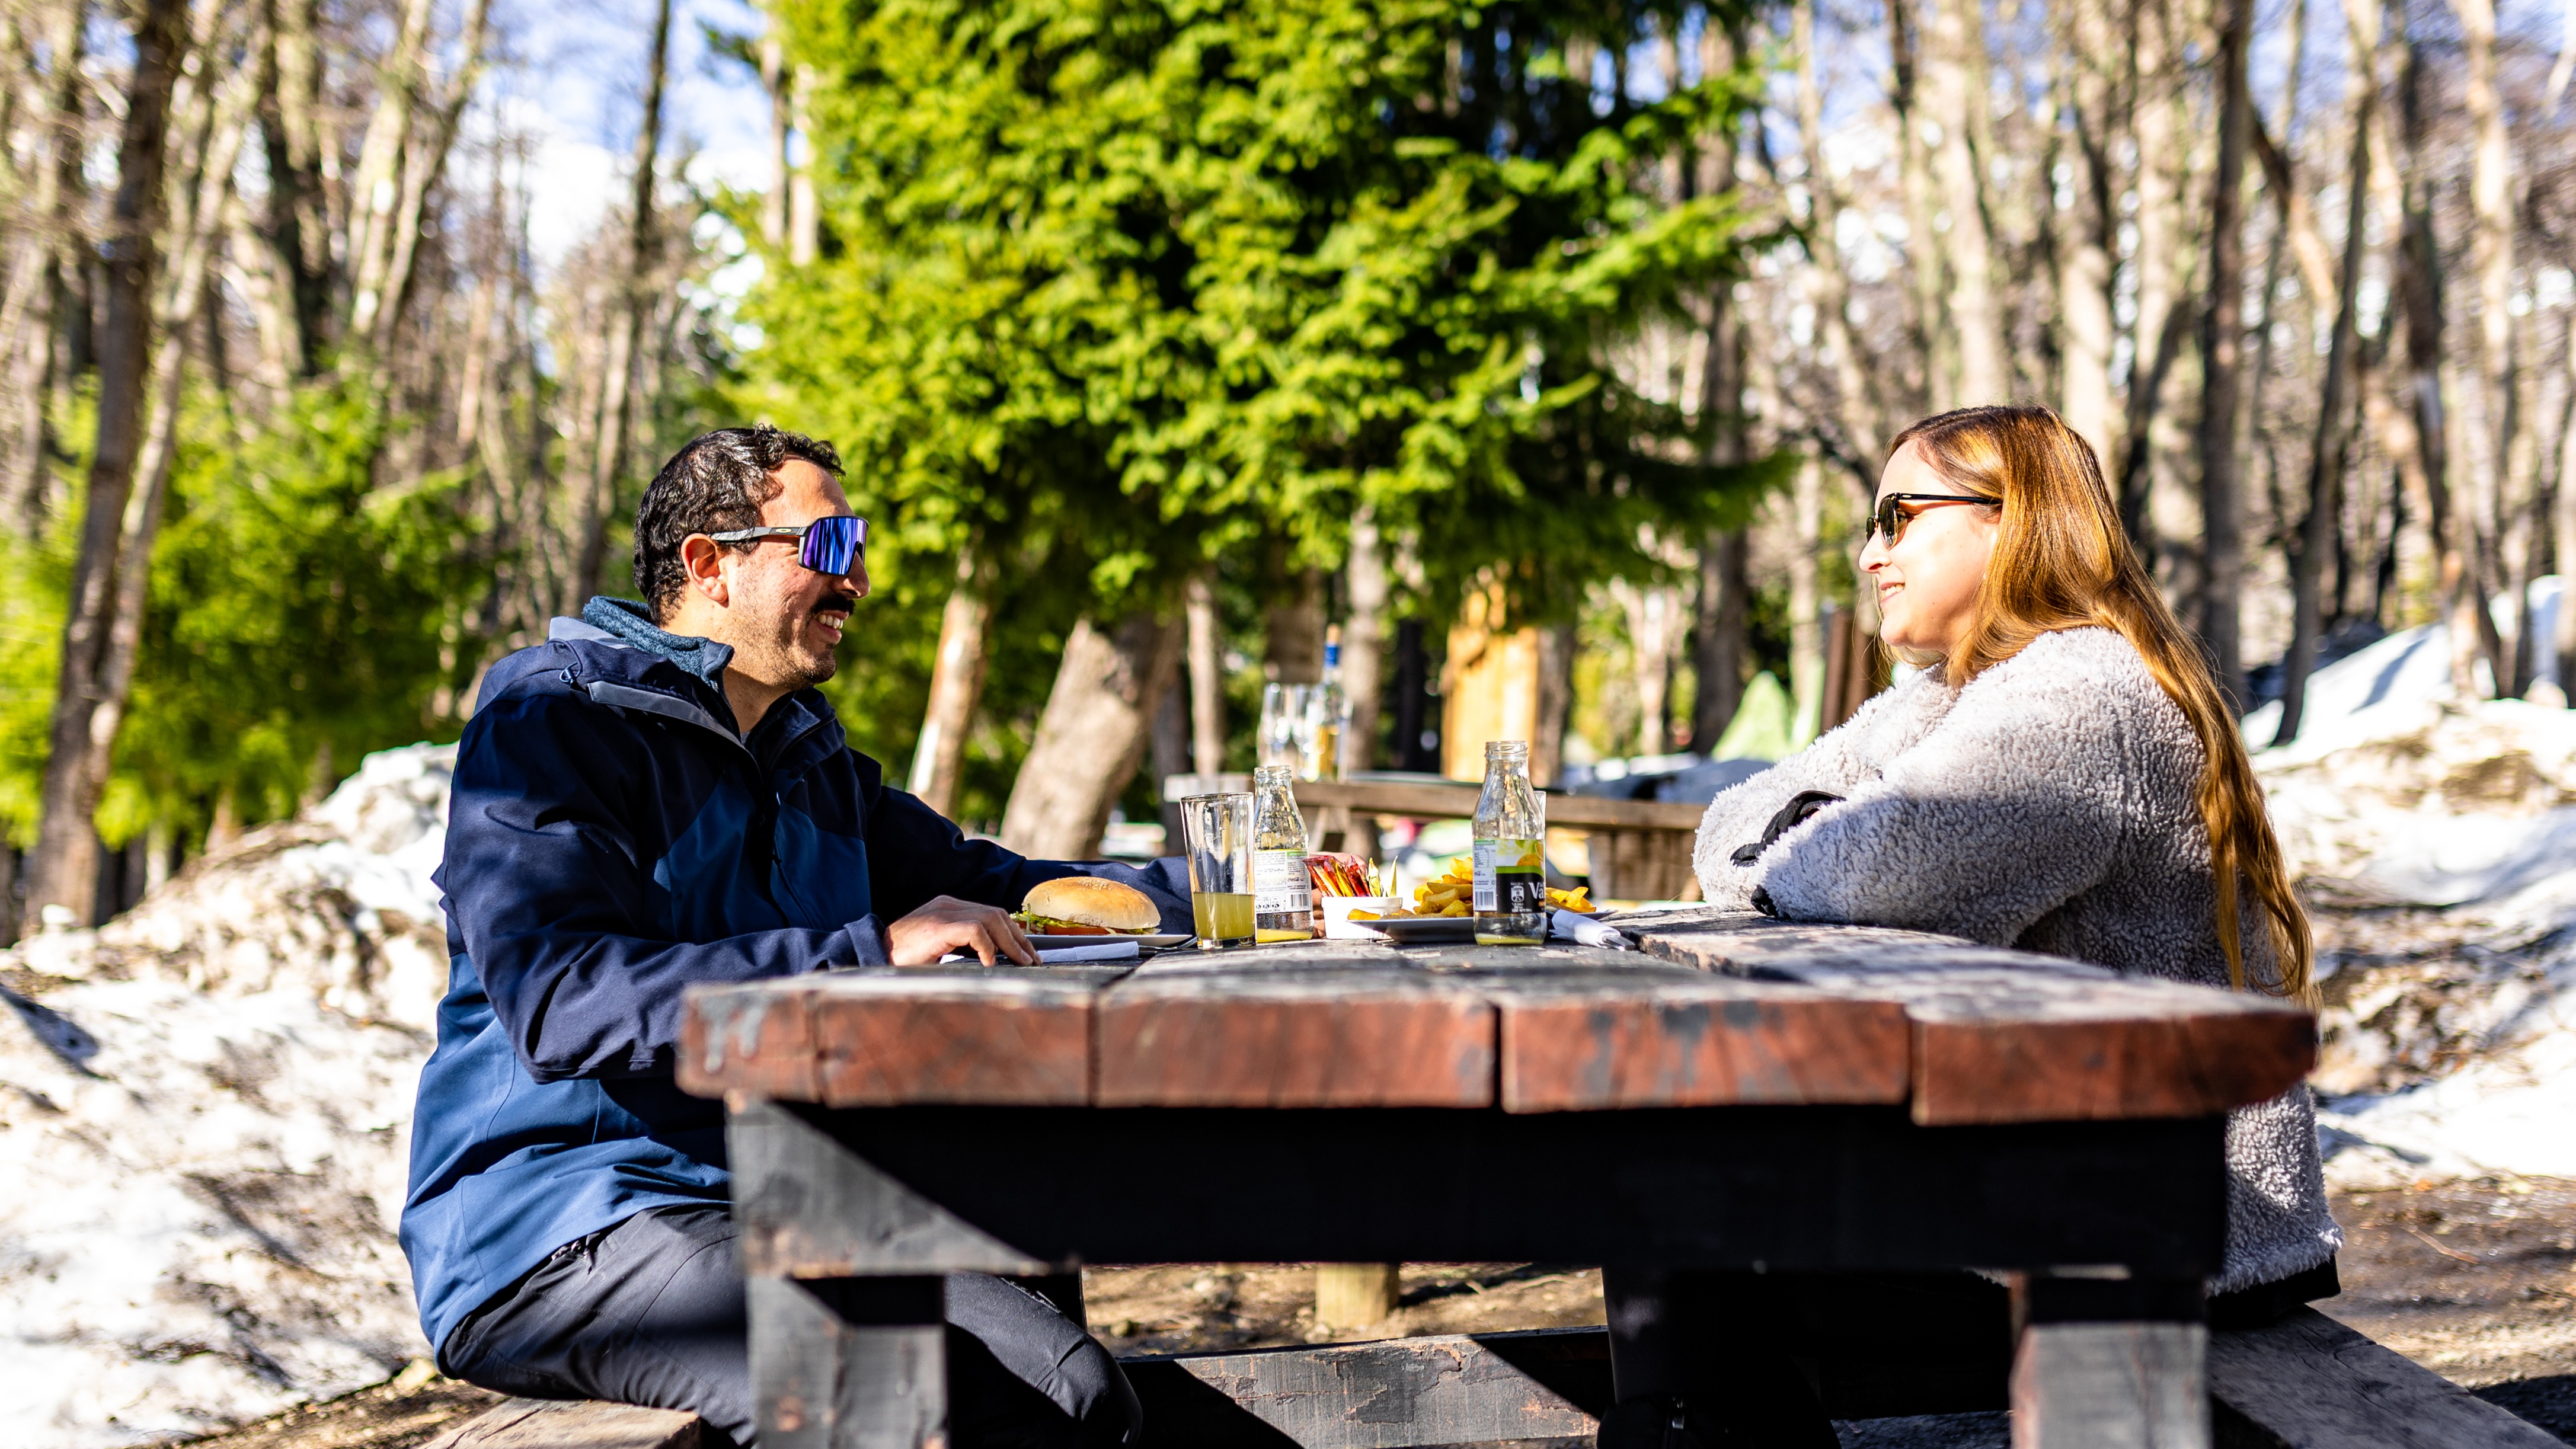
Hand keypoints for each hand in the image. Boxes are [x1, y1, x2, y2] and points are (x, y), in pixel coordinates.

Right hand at [885, 896, 1036, 966]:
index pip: (991, 914)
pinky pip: (975, 930)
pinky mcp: (939, 925)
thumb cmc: (903, 959)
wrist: (870, 955)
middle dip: (1018, 938)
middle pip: (997, 914)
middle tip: (1031, 960)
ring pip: (992, 919)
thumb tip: (993, 960)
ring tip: (1020, 963)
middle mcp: (948, 904)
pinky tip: (991, 965)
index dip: (1013, 933)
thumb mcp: (938, 948)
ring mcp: (943, 912)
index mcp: (948, 907)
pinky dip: (989, 948)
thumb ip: (961, 946)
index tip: (1026, 953)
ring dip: (1011, 943)